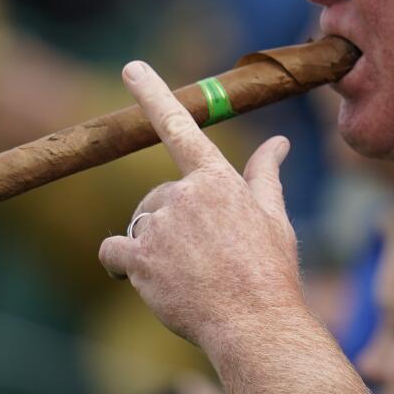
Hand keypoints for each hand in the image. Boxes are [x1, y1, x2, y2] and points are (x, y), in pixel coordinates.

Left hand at [99, 61, 302, 349]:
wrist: (255, 325)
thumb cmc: (270, 272)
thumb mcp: (275, 217)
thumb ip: (266, 174)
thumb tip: (279, 142)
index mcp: (217, 178)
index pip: (180, 125)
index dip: (152, 93)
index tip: (130, 67)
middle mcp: (184, 194)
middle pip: (160, 195)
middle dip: (173, 221)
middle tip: (204, 256)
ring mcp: (160, 226)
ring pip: (141, 224)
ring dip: (154, 246)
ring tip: (188, 275)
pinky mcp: (140, 258)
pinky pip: (114, 249)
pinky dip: (121, 262)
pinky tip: (145, 281)